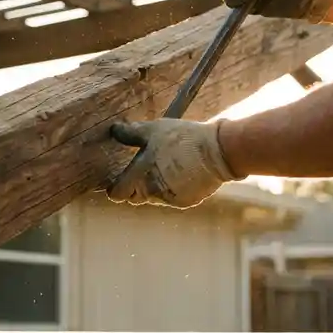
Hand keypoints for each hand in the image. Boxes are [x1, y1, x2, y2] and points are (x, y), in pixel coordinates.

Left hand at [106, 119, 245, 208]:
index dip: (115, 187)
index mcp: (140, 177)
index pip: (117, 193)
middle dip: (136, 185)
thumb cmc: (183, 139)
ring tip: (168, 164)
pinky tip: (183, 171)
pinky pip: (172, 197)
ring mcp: (170, 199)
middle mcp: (152, 193)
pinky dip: (173, 188)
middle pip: (135, 196)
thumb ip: (131, 133)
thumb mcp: (154, 130)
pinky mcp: (186, 202)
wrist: (218, 151)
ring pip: (154, 196)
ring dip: (156, 185)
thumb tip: (114, 130)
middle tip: (144, 168)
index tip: (116, 180)